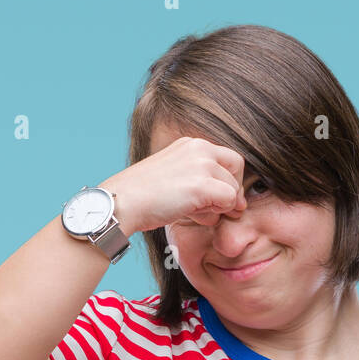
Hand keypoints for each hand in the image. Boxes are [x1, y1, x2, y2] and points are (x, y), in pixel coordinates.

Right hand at [99, 135, 249, 234]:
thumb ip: (197, 179)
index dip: (229, 179)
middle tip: (218, 209)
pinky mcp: (202, 185)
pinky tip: (194, 215)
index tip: (222, 198)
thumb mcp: (172, 176)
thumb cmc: (141, 197)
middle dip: (231, 191)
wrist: (122, 202)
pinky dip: (216, 213)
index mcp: (190, 143)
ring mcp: (202, 165)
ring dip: (220, 205)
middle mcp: (199, 148)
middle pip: (236, 168)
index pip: (227, 157)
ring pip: (233, 187)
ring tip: (195, 213)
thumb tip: (230, 198)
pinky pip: (229, 201)